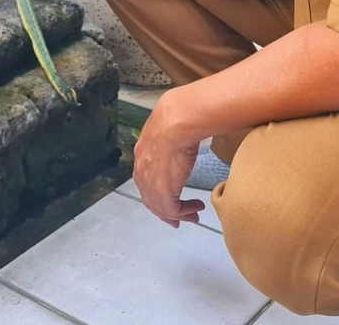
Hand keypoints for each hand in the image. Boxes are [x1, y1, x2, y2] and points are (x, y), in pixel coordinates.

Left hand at [132, 98, 205, 227]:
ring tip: (193, 216)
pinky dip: (186, 212)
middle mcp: (142, 172)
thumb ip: (169, 139)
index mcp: (141, 156)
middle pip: (151, 199)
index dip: (155, 193)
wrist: (175, 124)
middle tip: (177, 220)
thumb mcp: (167, 130)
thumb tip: (182, 135)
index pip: (145, 182)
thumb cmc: (175, 120)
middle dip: (164, 211)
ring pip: (162, 207)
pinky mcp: (163, 192)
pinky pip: (173, 210)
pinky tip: (197, 207)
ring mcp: (150, 183)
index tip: (166, 200)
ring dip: (179, 214)